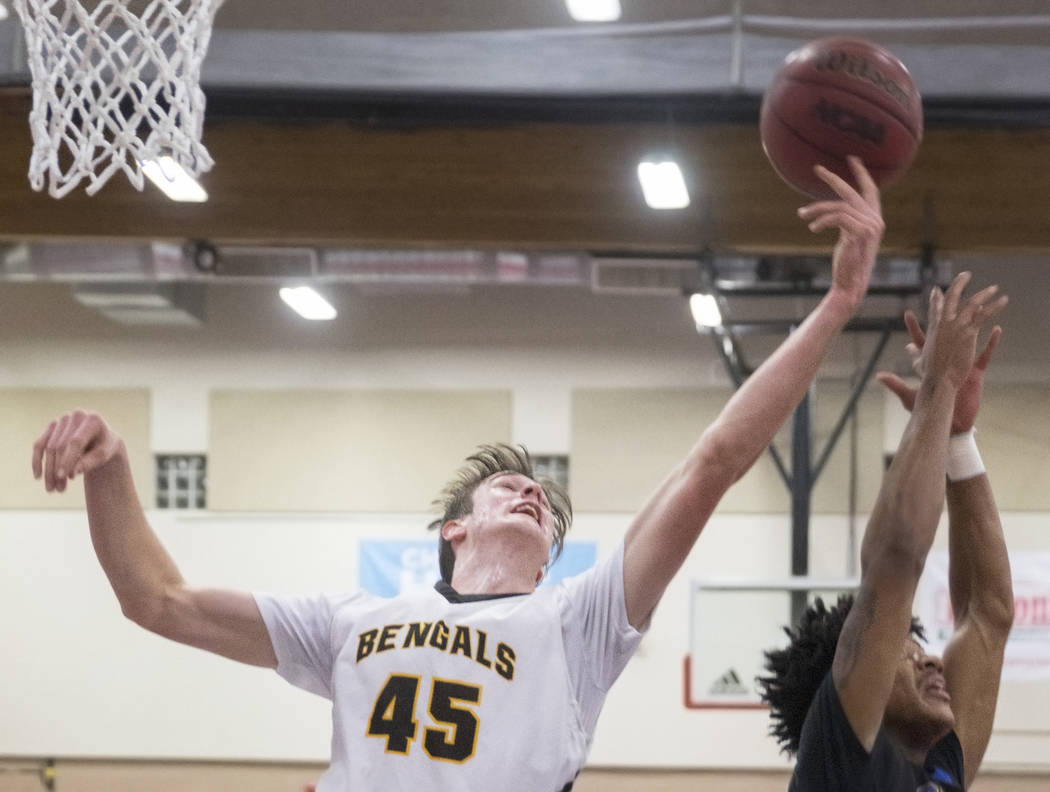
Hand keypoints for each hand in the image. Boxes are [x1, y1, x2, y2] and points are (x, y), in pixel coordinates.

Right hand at [32, 410, 123, 492]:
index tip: (62, 477)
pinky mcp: (52, 426)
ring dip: (49, 470)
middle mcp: (76, 416)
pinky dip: (38, 460)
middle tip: (58, 490)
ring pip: (49, 447)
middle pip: (61, 446)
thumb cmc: (104, 447)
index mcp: (92, 420)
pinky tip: (38, 476)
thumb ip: (89, 462)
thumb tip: (72, 472)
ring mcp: (62, 420)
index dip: (68, 459)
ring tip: (52, 489)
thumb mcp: (103, 456)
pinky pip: (40, 444)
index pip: (76, 442)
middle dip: (57, 469)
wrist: (101, 439)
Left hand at [797, 156, 884, 313]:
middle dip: (833, 179)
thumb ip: (847, 221)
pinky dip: (821, 220)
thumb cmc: (846, 263)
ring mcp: (870, 226)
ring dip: (816, 208)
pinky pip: (836, 217)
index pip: (871, 191)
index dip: (862, 174)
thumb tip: (832, 210)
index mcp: (874, 220)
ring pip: (838, 206)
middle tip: (817, 169)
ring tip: (802, 214)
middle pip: (852, 192)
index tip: (852, 159)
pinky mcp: (860, 232)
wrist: (850, 283)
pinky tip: (812, 228)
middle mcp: (876, 220)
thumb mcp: (848, 237)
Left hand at [877, 311, 1001, 433]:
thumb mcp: (910, 397)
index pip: (920, 343)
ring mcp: (961, 365)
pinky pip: (984, 355)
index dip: (913, 329)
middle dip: (942, 318)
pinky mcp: (975, 373)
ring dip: (969, 325)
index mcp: (928, 365)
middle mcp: (945, 361)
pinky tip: (996, 329)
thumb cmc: (928, 411)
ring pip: (966, 340)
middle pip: (942, 335)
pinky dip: (991, 343)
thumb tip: (878, 376)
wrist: (949, 423)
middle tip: (941, 298)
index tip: (907, 313)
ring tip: (974, 307)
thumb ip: (896, 385)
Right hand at [889, 272, 1006, 395]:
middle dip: (958, 283)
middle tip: (966, 275)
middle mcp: (943, 324)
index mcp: (932, 330)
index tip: (937, 289)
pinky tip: (1003, 301)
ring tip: (993, 288)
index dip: (935, 298)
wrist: (938, 379)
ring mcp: (956, 326)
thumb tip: (908, 348)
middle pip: (951, 297)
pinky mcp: (968, 333)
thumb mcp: (919, 361)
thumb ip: (914, 353)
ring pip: (971, 303)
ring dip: (983, 294)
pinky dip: (994, 307)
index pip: (934, 309)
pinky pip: (983, 315)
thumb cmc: (929, 375)